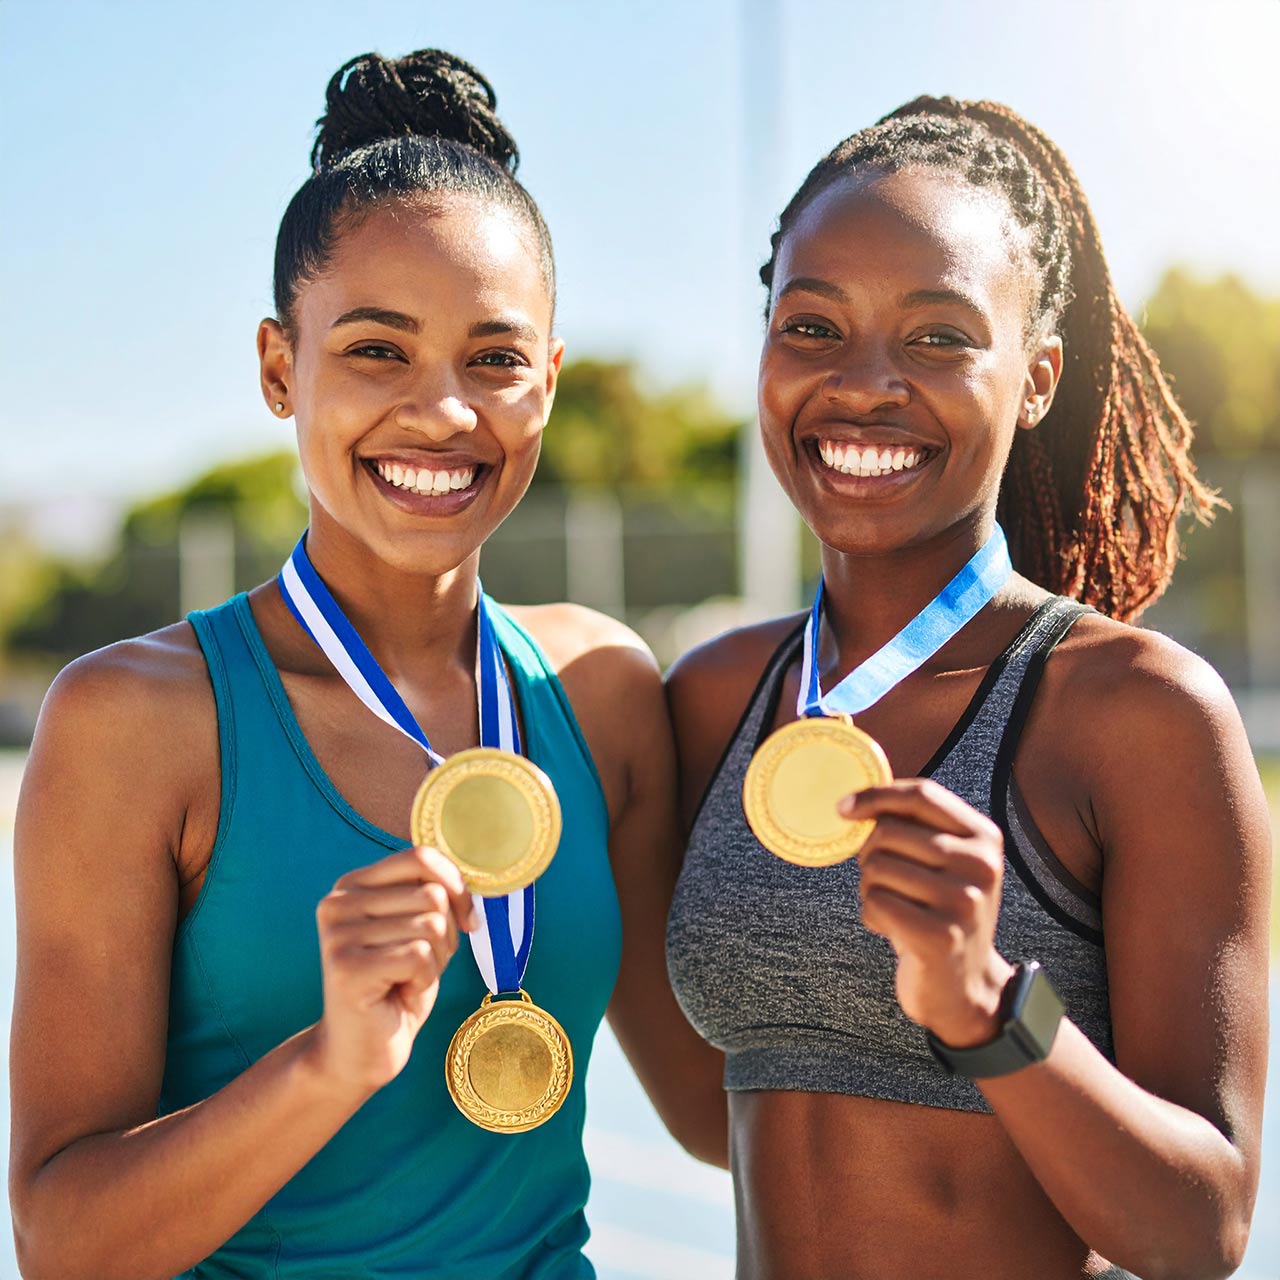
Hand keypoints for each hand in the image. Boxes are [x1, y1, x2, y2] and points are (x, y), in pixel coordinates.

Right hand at [308, 845, 477, 1095]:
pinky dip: (424, 980)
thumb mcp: (418, 929)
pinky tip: (401, 994)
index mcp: (353, 884)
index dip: (457, 886)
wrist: (361, 1051)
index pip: (421, 857)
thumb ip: (433, 894)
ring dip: (435, 961)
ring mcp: (338, 934)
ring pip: (430, 925)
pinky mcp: (347, 967)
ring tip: (407, 980)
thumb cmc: (397, 986)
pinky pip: (419, 956)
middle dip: (446, 935)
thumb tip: (474, 878)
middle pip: (432, 895)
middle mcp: (338, 902)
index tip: (466, 919)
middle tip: (420, 966)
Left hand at [841, 779, 1014, 1046]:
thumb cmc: (939, 913)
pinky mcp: (940, 937)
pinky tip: (893, 929)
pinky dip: (871, 915)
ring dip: (870, 889)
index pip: (921, 794)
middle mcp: (981, 865)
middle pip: (888, 831)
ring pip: (876, 866)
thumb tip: (853, 801)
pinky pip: (874, 902)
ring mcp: (964, 902)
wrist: (965, 986)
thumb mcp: (943, 863)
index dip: (876, 795)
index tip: (843, 808)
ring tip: (896, 908)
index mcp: (984, 837)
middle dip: (870, 854)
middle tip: (885, 882)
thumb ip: (913, 827)